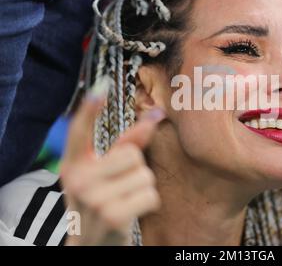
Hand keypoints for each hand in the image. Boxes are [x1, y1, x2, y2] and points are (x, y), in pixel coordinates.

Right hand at [60, 80, 164, 245]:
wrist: (92, 248)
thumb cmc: (102, 203)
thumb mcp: (104, 176)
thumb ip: (127, 145)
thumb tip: (155, 115)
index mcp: (72, 166)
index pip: (78, 132)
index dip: (89, 110)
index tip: (100, 88)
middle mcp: (78, 180)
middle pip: (131, 154)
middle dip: (135, 169)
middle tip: (122, 187)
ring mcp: (93, 199)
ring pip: (144, 174)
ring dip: (143, 188)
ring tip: (126, 201)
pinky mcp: (113, 215)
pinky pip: (150, 194)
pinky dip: (148, 203)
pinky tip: (133, 212)